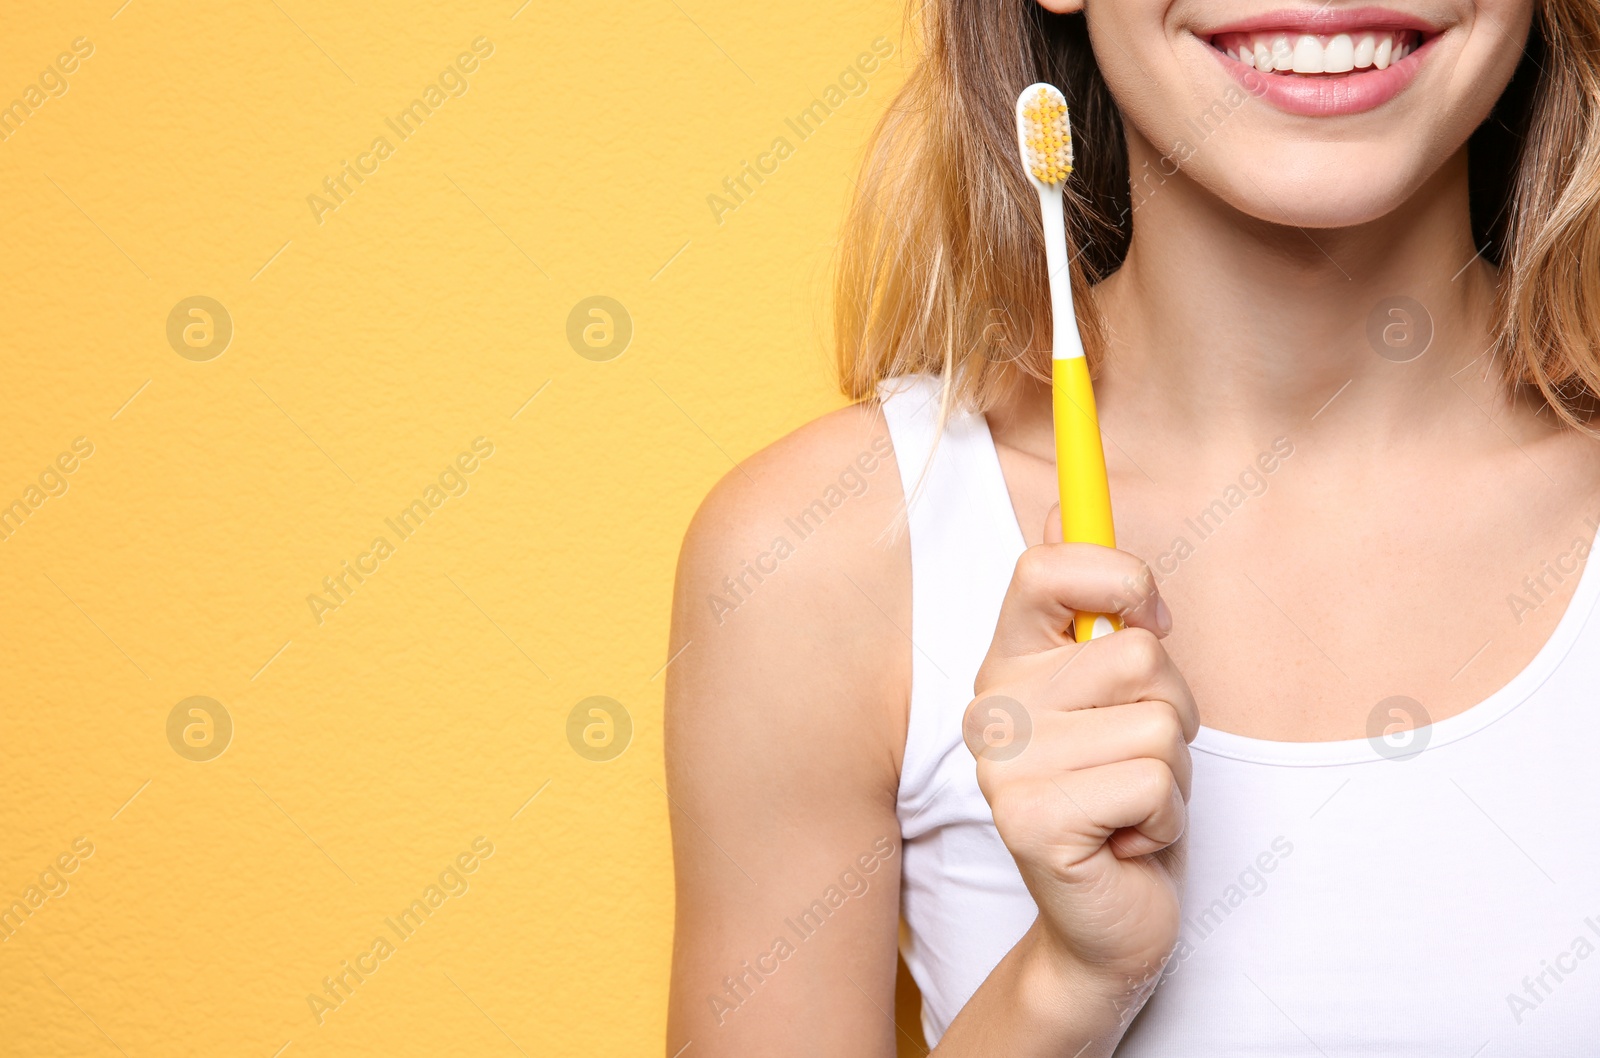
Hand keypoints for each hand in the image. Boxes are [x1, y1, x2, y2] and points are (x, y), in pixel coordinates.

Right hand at [965, 511, 1196, 1012]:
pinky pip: (1152, 782)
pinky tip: (1127, 842)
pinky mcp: (1031, 821)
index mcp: (1007, 660)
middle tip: (1135, 757)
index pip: (1047, 566)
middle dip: (1173, 710)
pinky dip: (1165, 818)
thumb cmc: (1119, 797)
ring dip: (1173, 773)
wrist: (1104, 921)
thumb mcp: (1111, 693)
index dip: (1121, 578)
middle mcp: (990, 705)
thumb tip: (1060, 509)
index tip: (1149, 619)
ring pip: (1157, 722)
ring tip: (1132, 805)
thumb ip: (1088, 608)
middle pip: (1139, 652)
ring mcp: (1003, 765)